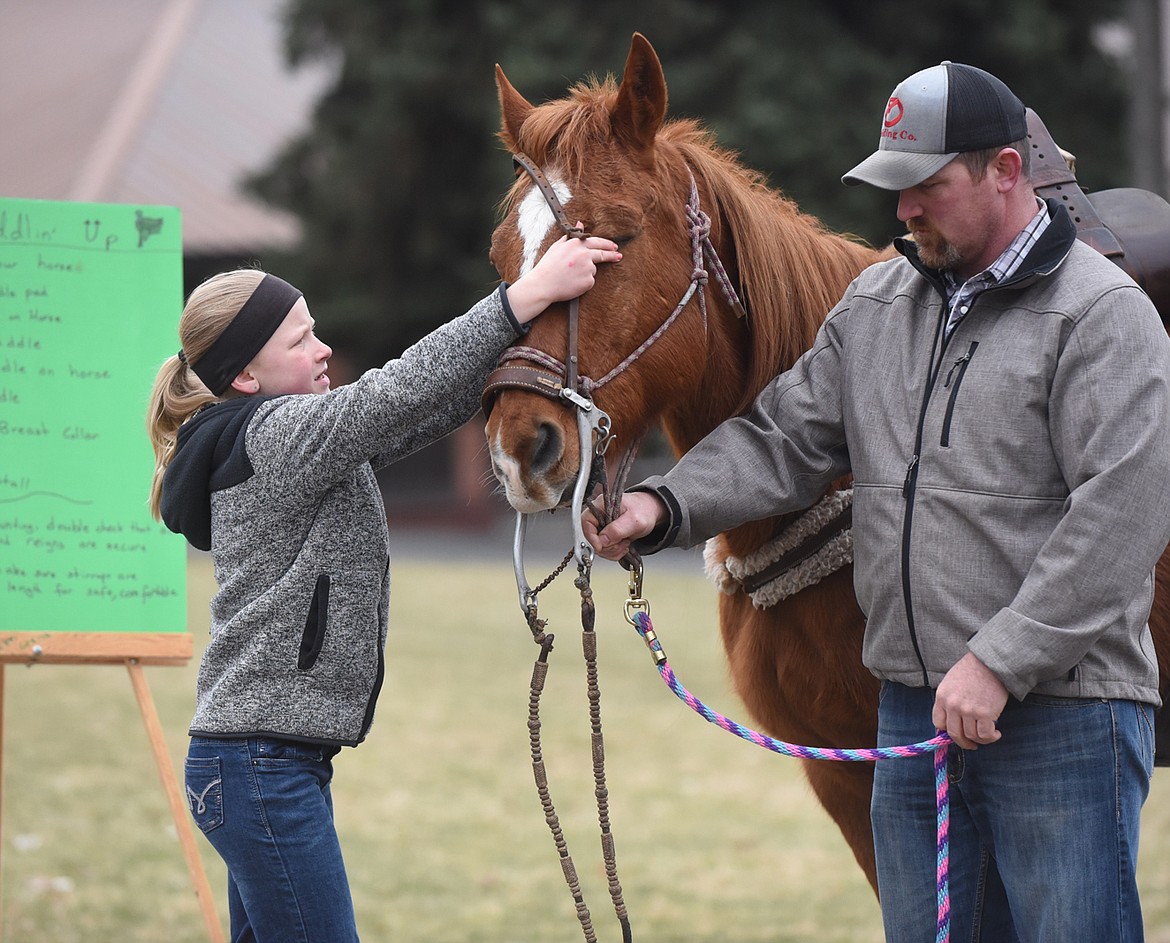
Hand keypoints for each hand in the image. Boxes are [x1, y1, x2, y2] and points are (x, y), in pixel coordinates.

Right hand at [504, 226, 621, 323]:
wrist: (543, 284)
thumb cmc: (548, 266)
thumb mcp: (558, 246)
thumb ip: (572, 235)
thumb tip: (580, 223)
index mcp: (577, 244)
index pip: (597, 242)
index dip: (607, 244)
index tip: (614, 246)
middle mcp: (584, 254)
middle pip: (602, 254)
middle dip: (612, 255)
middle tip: (618, 256)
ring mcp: (588, 268)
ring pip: (592, 270)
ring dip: (585, 272)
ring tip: (570, 276)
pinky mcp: (589, 281)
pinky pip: (589, 282)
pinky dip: (583, 283)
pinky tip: (572, 283)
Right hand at [582, 491, 666, 560]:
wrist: (650, 512)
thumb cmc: (643, 510)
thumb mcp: (634, 520)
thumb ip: (617, 530)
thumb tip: (602, 540)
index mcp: (601, 506)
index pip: (586, 522)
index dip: (591, 537)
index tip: (600, 546)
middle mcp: (598, 516)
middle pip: (590, 537)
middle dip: (606, 546)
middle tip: (620, 543)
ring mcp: (602, 526)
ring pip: (597, 546)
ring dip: (611, 550)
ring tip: (624, 543)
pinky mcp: (606, 535)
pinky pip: (604, 549)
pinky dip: (613, 552)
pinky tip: (622, 546)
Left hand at [932, 652, 1008, 748]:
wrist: (990, 662)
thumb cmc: (972, 670)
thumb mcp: (951, 682)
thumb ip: (949, 700)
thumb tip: (952, 720)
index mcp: (942, 696)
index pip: (939, 723)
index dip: (948, 731)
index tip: (957, 733)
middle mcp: (953, 705)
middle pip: (954, 733)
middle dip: (963, 742)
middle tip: (971, 744)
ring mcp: (968, 710)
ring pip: (971, 736)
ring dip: (980, 740)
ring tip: (988, 735)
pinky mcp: (985, 713)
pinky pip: (985, 735)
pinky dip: (991, 737)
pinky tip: (996, 733)